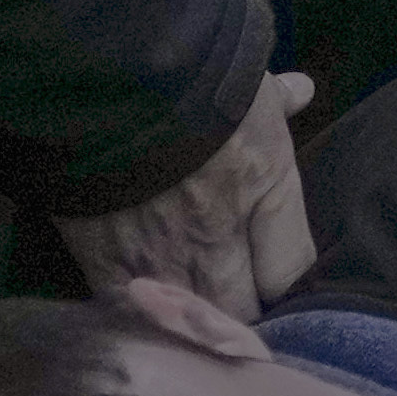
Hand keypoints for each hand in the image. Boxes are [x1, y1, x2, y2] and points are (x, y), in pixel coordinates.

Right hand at [69, 68, 311, 317]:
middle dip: (244, 308)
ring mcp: (161, 259)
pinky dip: (141, 312)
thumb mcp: (240, 79)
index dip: (286, 280)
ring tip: (189, 304)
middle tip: (233, 296)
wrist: (95, 75)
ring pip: (194, 322)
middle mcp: (219, 239)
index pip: (292, 273)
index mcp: (261, 190)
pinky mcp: (106, 266)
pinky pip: (135, 314)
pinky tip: (141, 303)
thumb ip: (275, 100)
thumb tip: (301, 90)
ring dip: (196, 314)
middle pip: (247, 312)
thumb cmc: (182, 73)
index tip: (273, 275)